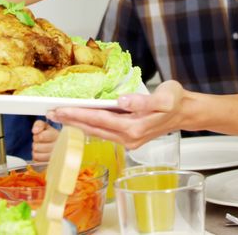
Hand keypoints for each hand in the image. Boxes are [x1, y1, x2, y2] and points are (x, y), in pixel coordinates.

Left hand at [31, 120, 59, 162]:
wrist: (59, 146)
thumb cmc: (50, 135)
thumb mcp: (45, 126)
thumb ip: (39, 124)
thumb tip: (35, 131)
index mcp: (57, 135)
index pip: (40, 137)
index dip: (37, 136)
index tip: (40, 135)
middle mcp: (58, 147)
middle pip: (36, 147)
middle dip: (36, 144)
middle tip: (41, 143)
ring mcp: (55, 157)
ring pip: (36, 155)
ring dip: (36, 151)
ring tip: (41, 149)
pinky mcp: (51, 164)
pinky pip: (37, 162)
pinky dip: (38, 158)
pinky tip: (42, 155)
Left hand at [48, 80, 185, 148]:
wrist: (186, 112)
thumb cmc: (176, 101)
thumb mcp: (164, 97)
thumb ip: (142, 101)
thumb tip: (122, 101)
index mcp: (135, 127)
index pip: (100, 120)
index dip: (79, 114)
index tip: (61, 110)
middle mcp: (129, 137)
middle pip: (93, 128)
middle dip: (71, 121)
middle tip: (50, 112)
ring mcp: (128, 140)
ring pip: (96, 132)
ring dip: (77, 124)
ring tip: (60, 116)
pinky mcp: (128, 137)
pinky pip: (104, 131)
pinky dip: (89, 125)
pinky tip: (80, 119)